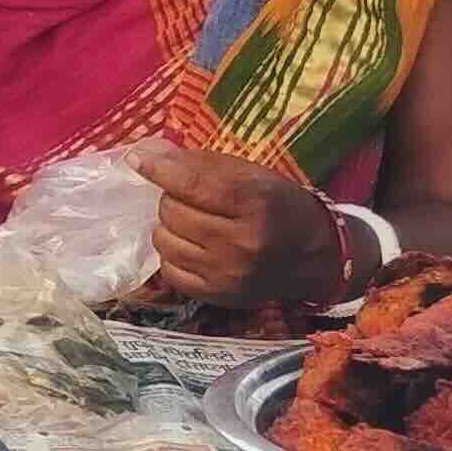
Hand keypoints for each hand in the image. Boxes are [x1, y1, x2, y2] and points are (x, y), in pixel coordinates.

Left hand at [132, 147, 346, 311]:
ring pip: (164, 240)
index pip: (193, 184)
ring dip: (169, 226)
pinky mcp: (217, 296)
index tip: (137, 158)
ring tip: (191, 222)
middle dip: (172, 198)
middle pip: (172, 211)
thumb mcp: (253, 175)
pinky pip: (168, 270)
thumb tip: (146, 154)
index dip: (159, 169)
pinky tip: (191, 246)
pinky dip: (173, 253)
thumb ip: (202, 163)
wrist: (314, 257)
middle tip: (190, 199)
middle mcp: (241, 243)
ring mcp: (227, 274)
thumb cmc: (280, 207)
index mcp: (255, 204)